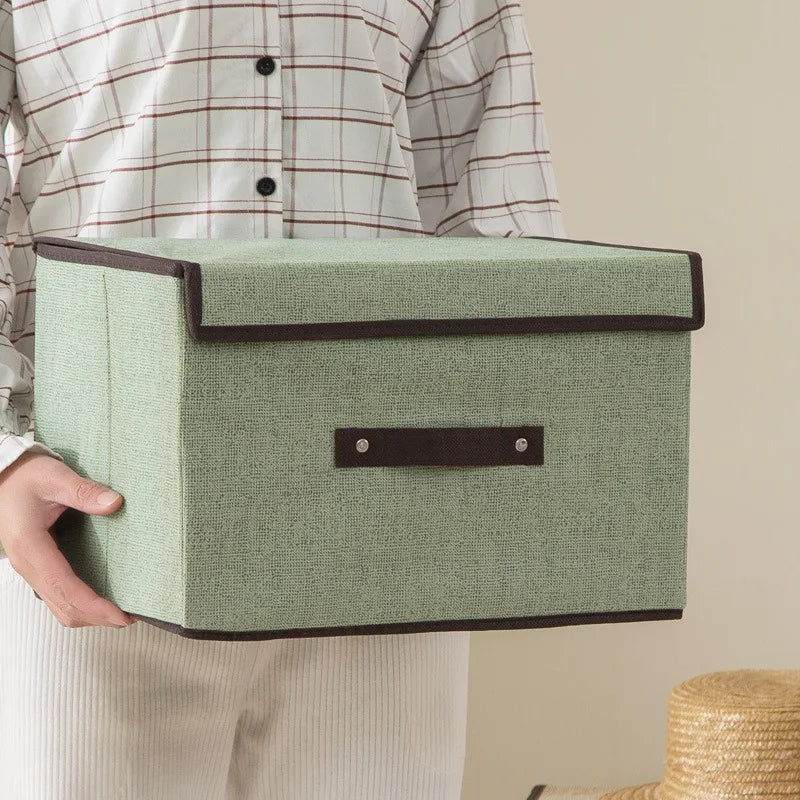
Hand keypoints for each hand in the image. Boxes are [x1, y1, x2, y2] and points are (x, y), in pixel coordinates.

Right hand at [0, 451, 134, 628]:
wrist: (3, 476)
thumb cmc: (26, 476)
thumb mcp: (55, 477)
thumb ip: (84, 491)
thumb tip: (115, 503)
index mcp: (30, 546)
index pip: (65, 587)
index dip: (95, 607)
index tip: (122, 615)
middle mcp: (27, 564)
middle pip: (63, 606)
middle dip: (97, 617)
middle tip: (130, 617)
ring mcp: (30, 567)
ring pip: (58, 606)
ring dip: (88, 614)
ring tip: (120, 612)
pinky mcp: (36, 566)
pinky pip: (56, 595)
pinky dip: (79, 603)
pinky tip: (100, 597)